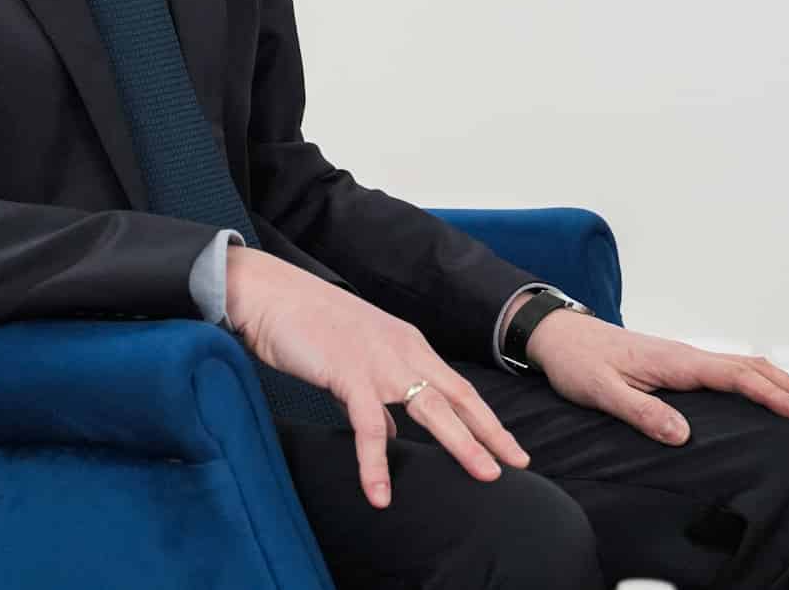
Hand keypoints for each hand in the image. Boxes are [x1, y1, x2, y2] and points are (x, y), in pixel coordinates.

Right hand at [226, 246, 529, 508]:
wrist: (270, 295)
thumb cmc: (306, 323)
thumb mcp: (353, 358)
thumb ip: (374, 395)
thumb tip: (389, 430)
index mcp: (407, 344)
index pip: (457, 387)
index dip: (485, 419)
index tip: (509, 447)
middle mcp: (403, 351)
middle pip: (458, 397)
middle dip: (490, 433)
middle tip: (517, 463)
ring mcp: (379, 362)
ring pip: (431, 408)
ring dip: (461, 443)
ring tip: (484, 475)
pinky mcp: (349, 375)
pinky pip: (370, 426)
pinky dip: (375, 463)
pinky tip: (379, 494)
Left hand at [522, 307, 788, 444]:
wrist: (556, 336)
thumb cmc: (577, 363)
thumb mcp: (602, 391)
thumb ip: (640, 411)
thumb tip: (682, 435)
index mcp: (674, 361)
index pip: (734, 375)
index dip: (769, 394)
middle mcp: (685, 355)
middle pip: (750, 367)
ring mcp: (682, 358)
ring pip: (742, 366)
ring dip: (779, 382)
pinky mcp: (675, 365)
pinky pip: (726, 371)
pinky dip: (756, 380)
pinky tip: (763, 395)